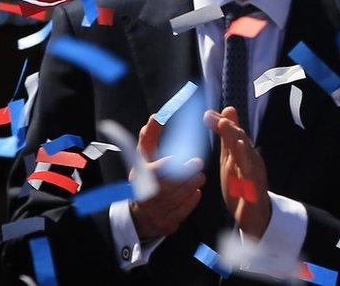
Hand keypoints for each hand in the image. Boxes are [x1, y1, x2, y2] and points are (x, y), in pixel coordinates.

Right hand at [128, 115, 204, 240]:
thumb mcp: (144, 157)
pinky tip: (196, 191)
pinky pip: (183, 212)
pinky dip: (191, 200)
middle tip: (198, 164)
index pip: (151, 173)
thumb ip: (150, 137)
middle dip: (185, 174)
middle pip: (168, 185)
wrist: (141, 213)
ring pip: (177, 198)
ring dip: (191, 185)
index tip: (176, 158)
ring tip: (200, 176)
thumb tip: (157, 116)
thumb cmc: (146, 177)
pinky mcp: (166, 224)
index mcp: (139, 178)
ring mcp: (155, 213)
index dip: (164, 166)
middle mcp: (145, 197)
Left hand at [204, 107, 270, 238]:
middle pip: (240, 140)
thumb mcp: (230, 161)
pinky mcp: (255, 189)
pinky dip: (247, 166)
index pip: (233, 134)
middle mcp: (250, 159)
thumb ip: (226, 139)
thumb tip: (219, 114)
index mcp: (243, 153)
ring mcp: (254, 173)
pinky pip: (251, 177)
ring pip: (247, 155)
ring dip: (238, 142)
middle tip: (216, 118)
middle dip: (229, 128)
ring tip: (226, 129)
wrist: (254, 215)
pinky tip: (241, 157)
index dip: (222, 124)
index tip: (207, 115)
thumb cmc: (241, 185)